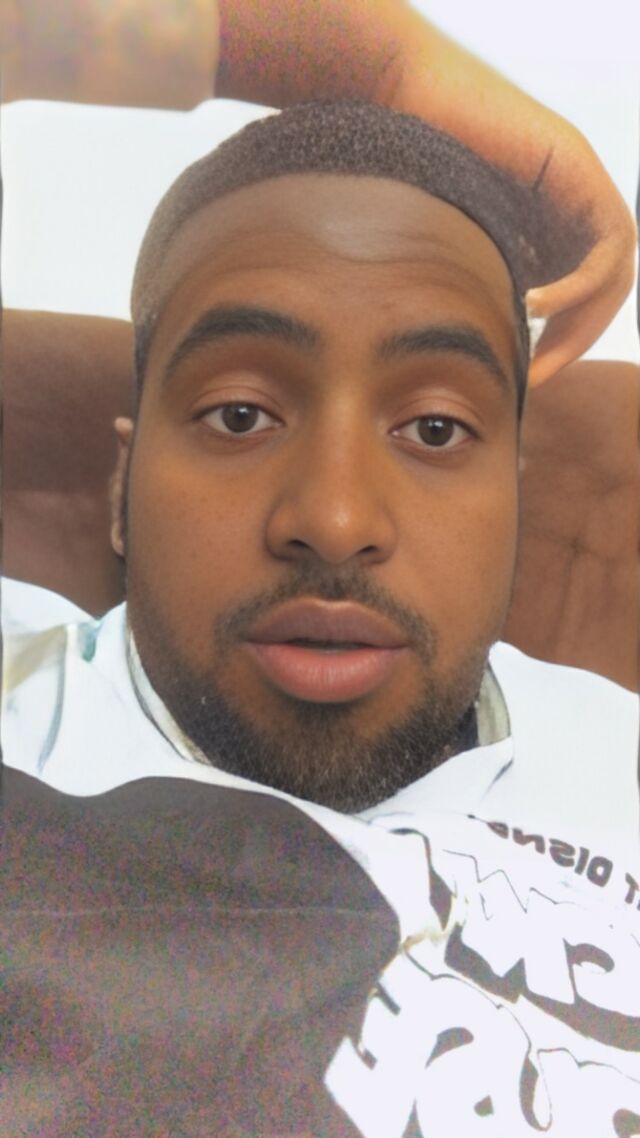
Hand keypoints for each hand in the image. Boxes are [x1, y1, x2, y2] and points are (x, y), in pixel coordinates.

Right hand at [382, 24, 635, 382]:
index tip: (523, 379)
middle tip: (533, 378)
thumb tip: (469, 356)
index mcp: (541, 229)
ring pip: (612, 272)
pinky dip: (578, 285)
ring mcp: (577, 187)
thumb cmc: (399, 173)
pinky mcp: (578, 168)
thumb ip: (473, 287)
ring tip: (534, 354)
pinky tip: (532, 307)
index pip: (578, 300)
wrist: (397, 98)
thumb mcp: (445, 251)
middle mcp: (567, 209)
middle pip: (601, 293)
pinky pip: (607, 244)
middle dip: (572, 343)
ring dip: (580, 323)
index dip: (560, 344)